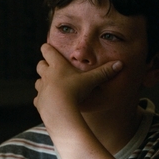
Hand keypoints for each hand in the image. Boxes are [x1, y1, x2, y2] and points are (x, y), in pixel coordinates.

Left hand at [33, 43, 127, 158]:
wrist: (60, 111)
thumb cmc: (75, 92)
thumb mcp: (91, 81)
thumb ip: (104, 72)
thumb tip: (120, 64)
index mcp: (57, 66)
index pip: (47, 51)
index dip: (48, 48)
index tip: (48, 47)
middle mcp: (46, 75)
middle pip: (40, 65)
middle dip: (45, 65)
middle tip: (52, 67)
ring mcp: (41, 89)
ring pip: (38, 82)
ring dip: (43, 82)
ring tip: (52, 86)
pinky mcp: (39, 102)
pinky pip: (38, 99)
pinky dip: (43, 100)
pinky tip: (50, 103)